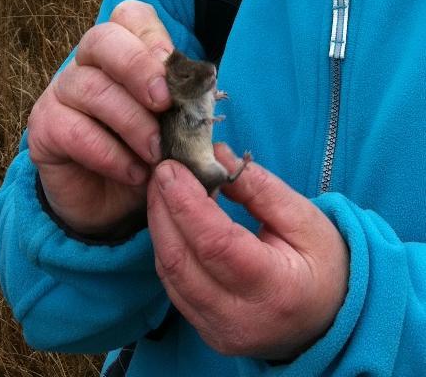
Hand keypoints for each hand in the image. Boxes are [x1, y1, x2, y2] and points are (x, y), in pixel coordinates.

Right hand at [28, 0, 172, 234]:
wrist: (113, 203)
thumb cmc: (145, 158)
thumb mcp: (174, 133)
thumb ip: (187, 113)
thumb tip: (208, 107)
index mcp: (121, 58)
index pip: (129, 19)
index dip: (153, 37)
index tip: (174, 71)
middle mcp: (86, 67)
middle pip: (103, 39)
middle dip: (139, 68)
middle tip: (164, 103)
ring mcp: (61, 95)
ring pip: (92, 88)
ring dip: (132, 123)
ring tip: (156, 154)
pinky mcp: (44, 129)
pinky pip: (75, 131)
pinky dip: (111, 154)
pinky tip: (133, 173)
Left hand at [147, 144, 348, 359]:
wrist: (327, 316)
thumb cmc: (323, 264)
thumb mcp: (304, 219)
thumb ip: (259, 188)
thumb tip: (217, 157)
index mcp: (276, 290)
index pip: (216, 244)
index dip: (186, 203)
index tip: (170, 168)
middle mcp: (240, 320)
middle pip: (181, 260)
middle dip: (164, 209)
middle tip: (162, 171)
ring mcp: (217, 330)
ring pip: (169, 273)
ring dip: (160, 226)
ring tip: (164, 189)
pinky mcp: (204, 329)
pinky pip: (173, 284)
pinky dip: (167, 246)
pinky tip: (171, 219)